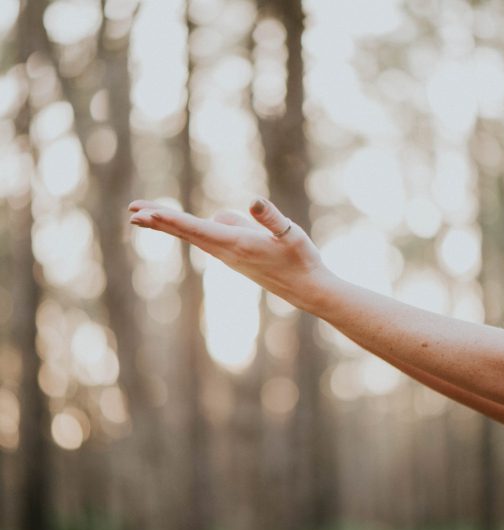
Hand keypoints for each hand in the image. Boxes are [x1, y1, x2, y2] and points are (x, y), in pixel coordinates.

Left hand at [128, 198, 331, 309]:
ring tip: (147, 215)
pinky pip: (206, 239)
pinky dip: (188, 230)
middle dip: (159, 221)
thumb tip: (253, 201)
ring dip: (170, 225)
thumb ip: (271, 219)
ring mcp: (229, 256)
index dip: (170, 220)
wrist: (307, 289)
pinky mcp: (235, 257)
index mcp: (237, 244)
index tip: (145, 214)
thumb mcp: (291, 235)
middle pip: (186, 233)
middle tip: (132, 212)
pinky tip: (190, 225)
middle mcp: (227, 252)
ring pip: (194, 236)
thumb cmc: (302, 260)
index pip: (197, 229)